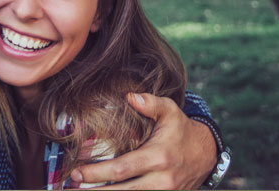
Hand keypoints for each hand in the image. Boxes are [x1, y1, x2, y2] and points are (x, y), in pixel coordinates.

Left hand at [70, 93, 217, 189]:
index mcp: (158, 157)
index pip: (122, 169)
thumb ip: (151, 102)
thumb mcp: (170, 111)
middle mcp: (161, 180)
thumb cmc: (181, 130)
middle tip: (71, 185)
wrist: (206, 154)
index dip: (97, 173)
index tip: (76, 172)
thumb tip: (129, 96)